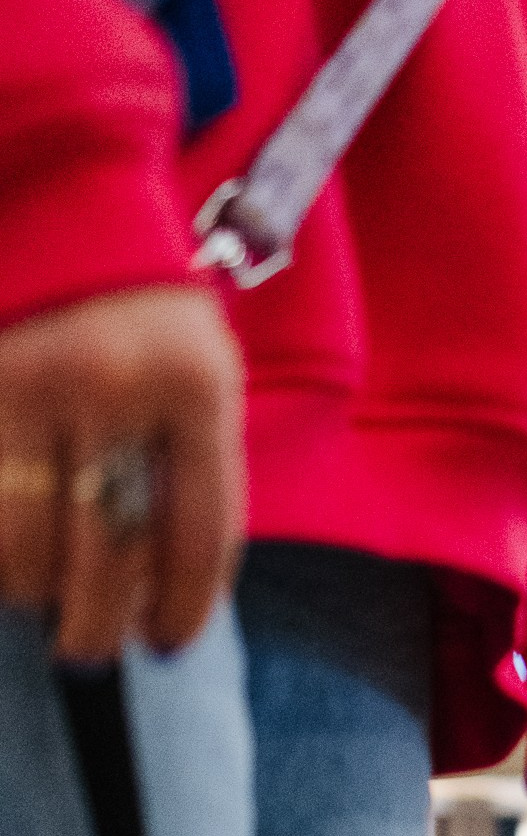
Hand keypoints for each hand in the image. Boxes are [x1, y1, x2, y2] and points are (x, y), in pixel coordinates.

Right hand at [0, 285, 244, 661]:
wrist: (56, 186)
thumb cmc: (137, 301)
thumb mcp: (196, 368)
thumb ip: (193, 465)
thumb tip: (164, 588)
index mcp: (191, 382)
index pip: (198, 531)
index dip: (184, 605)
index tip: (166, 642)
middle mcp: (107, 383)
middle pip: (108, 552)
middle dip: (100, 622)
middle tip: (91, 648)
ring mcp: (20, 381)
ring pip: (22, 543)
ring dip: (31, 590)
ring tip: (38, 596)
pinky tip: (4, 557)